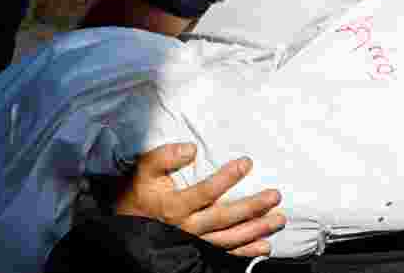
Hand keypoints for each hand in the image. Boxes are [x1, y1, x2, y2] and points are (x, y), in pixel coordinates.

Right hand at [114, 143, 285, 256]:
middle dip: (252, 207)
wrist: (125, 226)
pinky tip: (265, 246)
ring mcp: (194, 243)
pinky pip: (225, 254)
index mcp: (174, 206)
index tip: (247, 162)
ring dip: (256, 230)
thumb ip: (164, 157)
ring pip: (229, 239)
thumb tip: (191, 148)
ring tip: (279, 219)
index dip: (227, 177)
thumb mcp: (144, 170)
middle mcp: (187, 228)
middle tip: (275, 195)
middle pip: (224, 218)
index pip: (206, 192)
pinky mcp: (198, 252)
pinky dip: (246, 252)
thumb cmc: (139, 193)